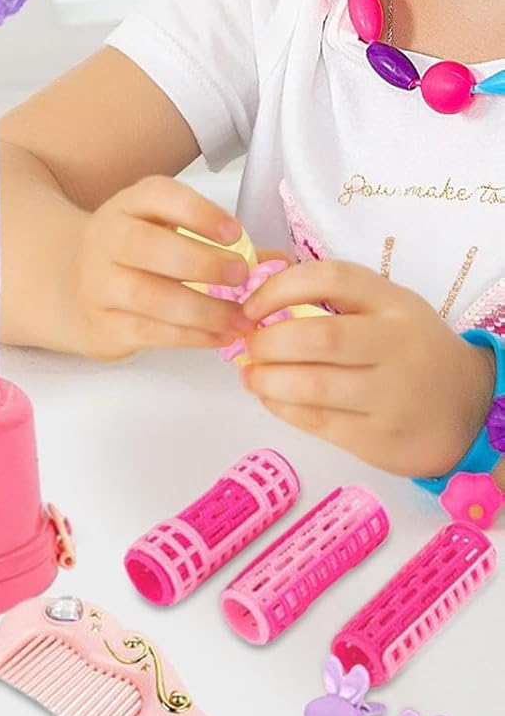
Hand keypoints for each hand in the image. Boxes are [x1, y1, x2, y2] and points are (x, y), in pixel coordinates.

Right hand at [68, 175, 256, 359]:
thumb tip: (281, 263)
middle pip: (147, 246)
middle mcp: (106, 238)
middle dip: (200, 262)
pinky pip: (147, 331)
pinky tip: (219, 336)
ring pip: (147, 295)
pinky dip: (190, 337)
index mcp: (128, 206)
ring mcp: (98, 282)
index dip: (198, 212)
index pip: (157, 195)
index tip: (234, 234)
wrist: (73, 287)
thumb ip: (224, 246)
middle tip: (240, 277)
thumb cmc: (137, 258)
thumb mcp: (169, 234)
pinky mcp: (101, 322)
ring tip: (240, 320)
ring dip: (201, 309)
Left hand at [240, 259, 495, 476]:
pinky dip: (282, 407)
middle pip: (319, 338)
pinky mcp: (381, 437)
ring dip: (267, 379)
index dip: (278, 287)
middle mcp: (397, 346)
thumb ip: (331, 297)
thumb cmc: (408, 349)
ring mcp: (392, 395)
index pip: (330, 278)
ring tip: (251, 374)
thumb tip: (254, 299)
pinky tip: (271, 396)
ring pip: (313, 386)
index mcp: (393, 303)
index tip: (250, 305)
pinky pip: (317, 421)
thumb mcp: (385, 309)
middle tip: (248, 344)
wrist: (468, 408)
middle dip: (268, 342)